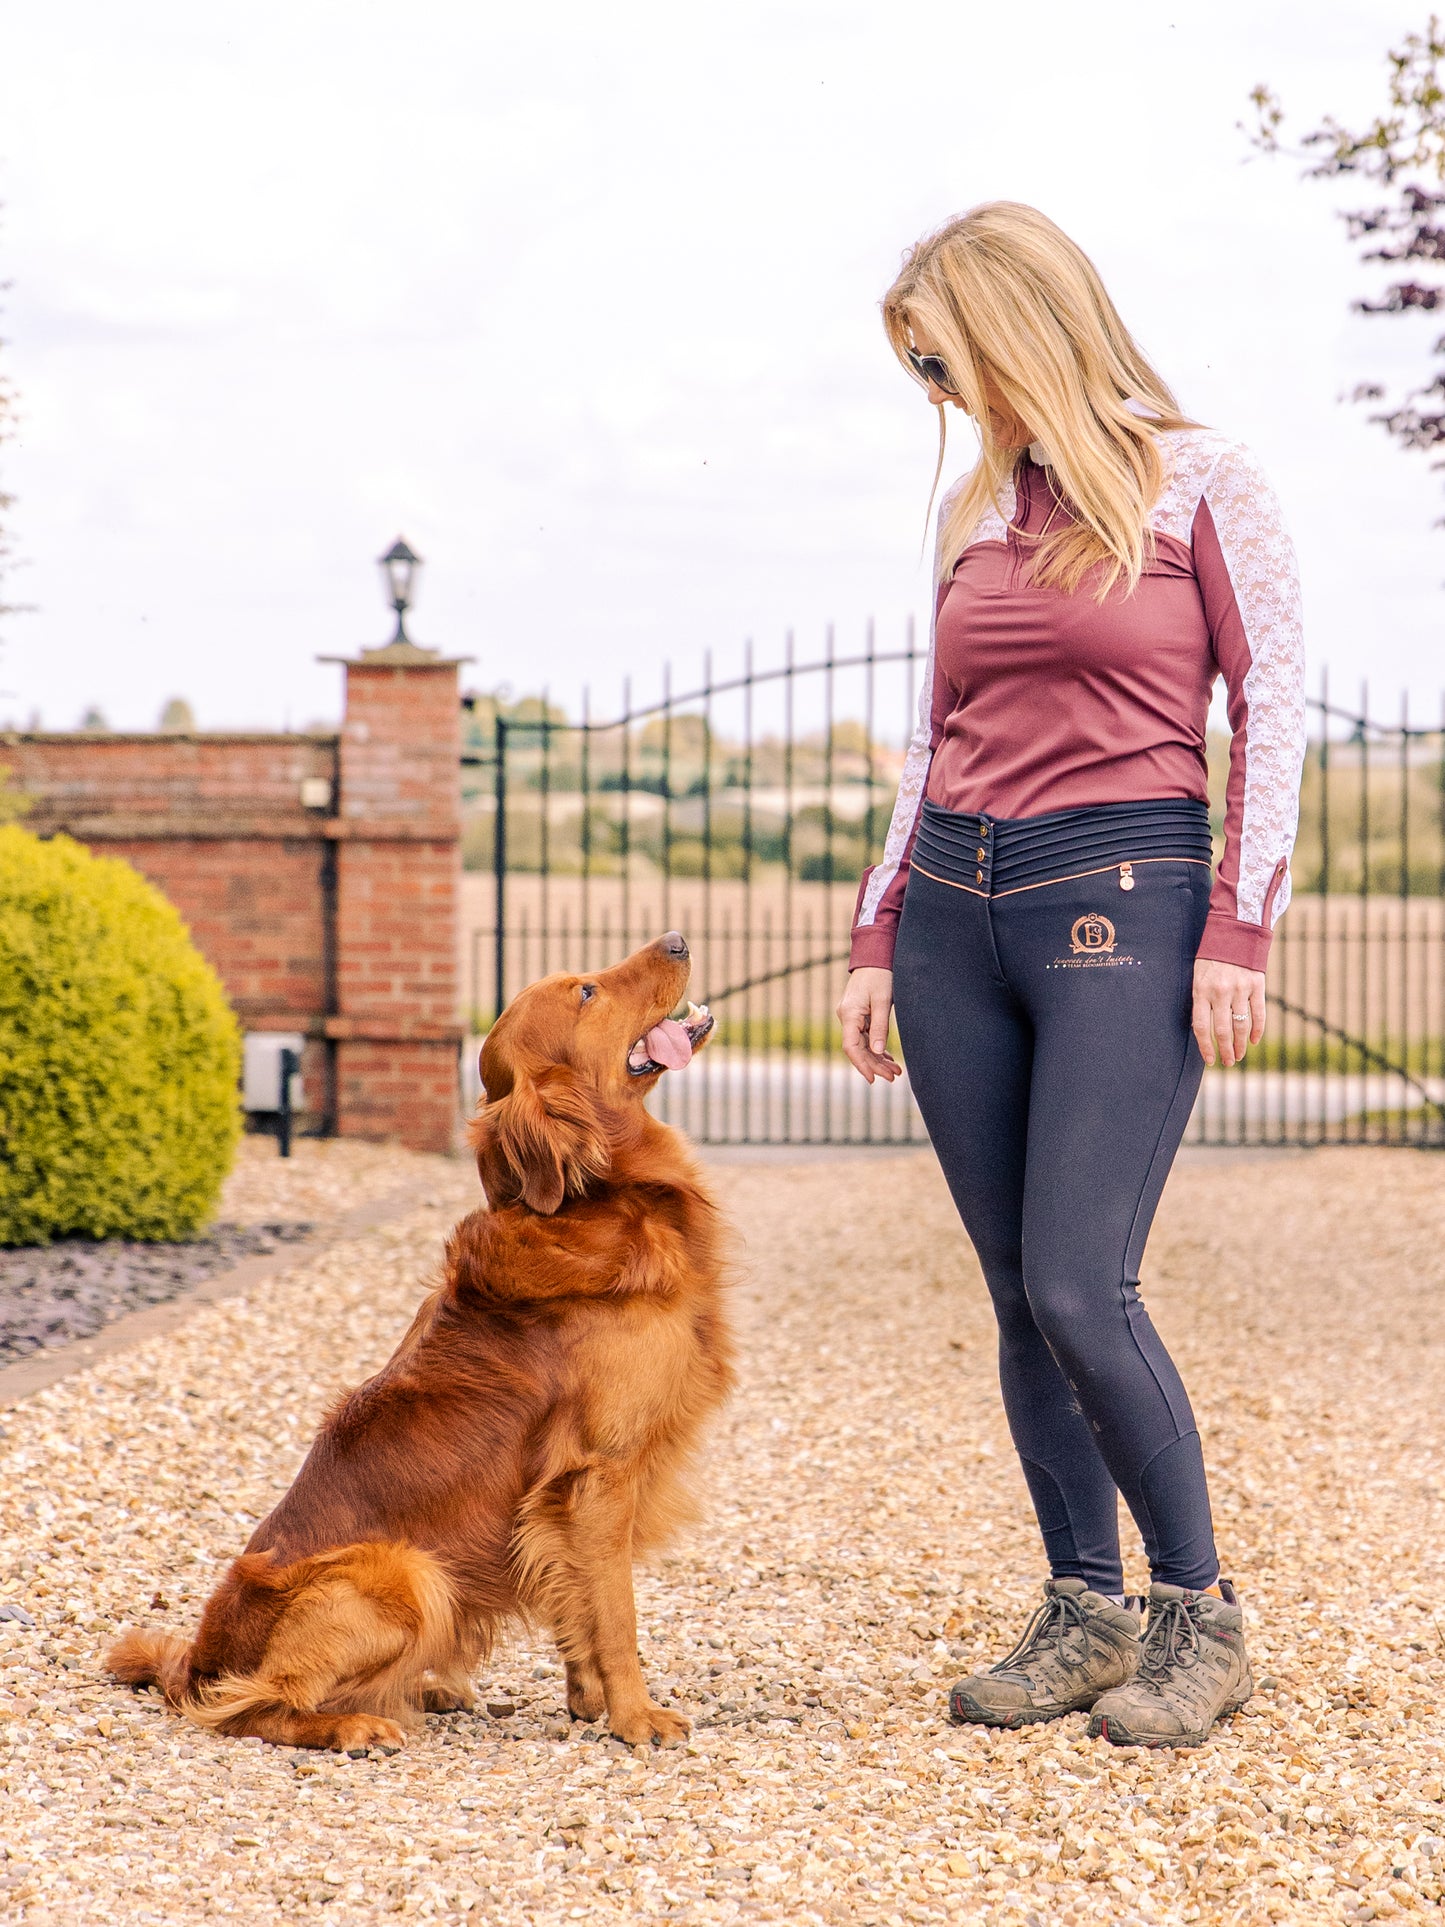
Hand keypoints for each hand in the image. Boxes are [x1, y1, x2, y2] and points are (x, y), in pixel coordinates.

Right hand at [837, 967, 901, 1082]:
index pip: (851, 1047)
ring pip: (863, 1044)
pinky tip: (888, 1058)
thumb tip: (878, 1052)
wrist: (875, 956)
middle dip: (875, 1065)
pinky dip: (877, 1048)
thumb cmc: (880, 975)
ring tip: (895, 1071)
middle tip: (894, 1077)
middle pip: (858, 1049)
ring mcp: (852, 1017)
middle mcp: (847, 1017)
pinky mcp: (859, 1015)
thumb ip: (880, 1027)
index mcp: (849, 1014)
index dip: (862, 1065)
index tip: (874, 1078)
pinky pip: (866, 1037)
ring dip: (878, 1058)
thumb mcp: (882, 1001)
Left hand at [1192, 959, 1265, 1067]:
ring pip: (1241, 1025)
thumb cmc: (1211, 958)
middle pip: (1222, 1030)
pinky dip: (1257, 1029)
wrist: (1234, 932)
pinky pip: (1258, 1013)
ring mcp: (1240, 989)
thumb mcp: (1198, 976)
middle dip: (1225, 1051)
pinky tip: (1254, 1040)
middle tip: (1228, 1062)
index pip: (1201, 1027)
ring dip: (1240, 1044)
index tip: (1210, 1060)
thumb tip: (1203, 1030)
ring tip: (1239, 1055)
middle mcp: (1220, 992)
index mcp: (1201, 990)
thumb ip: (1201, 1000)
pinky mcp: (1256, 984)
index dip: (1205, 1047)